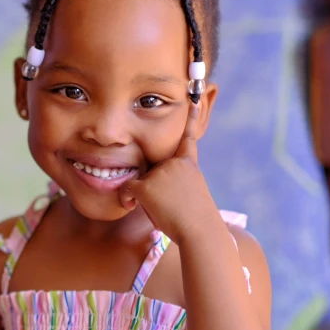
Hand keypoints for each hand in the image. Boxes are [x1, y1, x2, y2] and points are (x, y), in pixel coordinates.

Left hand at [119, 101, 222, 244]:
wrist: (200, 232)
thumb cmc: (194, 220)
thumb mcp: (189, 195)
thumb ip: (171, 182)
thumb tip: (138, 185)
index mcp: (189, 164)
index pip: (188, 137)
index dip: (191, 117)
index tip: (193, 98)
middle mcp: (175, 163)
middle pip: (151, 171)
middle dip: (154, 189)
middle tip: (171, 205)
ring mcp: (161, 173)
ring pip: (141, 182)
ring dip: (146, 197)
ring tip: (166, 210)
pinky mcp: (148, 185)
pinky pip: (128, 190)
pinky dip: (129, 200)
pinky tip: (138, 207)